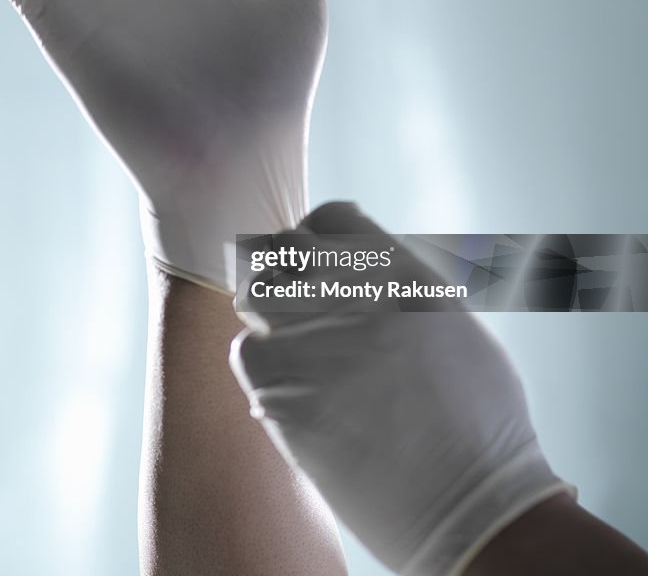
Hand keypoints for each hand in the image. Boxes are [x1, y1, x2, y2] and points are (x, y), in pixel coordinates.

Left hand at [230, 201, 573, 573]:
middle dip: (285, 273)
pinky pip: (246, 352)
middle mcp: (353, 294)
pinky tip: (293, 390)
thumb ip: (401, 284)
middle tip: (297, 308)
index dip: (318, 241)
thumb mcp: (455, 325)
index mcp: (402, 272)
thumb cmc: (478, 422)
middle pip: (281, 250)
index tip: (319, 266)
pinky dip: (262, 367)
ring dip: (269, 316)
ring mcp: (313, 338)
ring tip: (297, 350)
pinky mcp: (283, 389)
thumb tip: (359, 266)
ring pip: (254, 295)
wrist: (470, 505)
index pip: (328, 219)